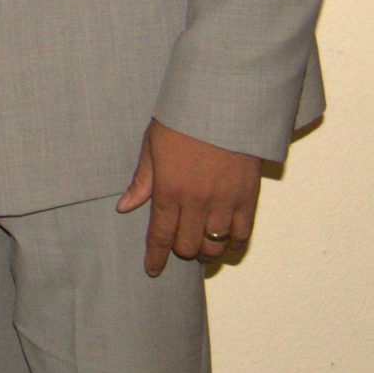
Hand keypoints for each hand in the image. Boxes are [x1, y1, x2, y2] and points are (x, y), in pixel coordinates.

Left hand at [116, 118, 263, 274]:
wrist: (223, 103)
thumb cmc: (183, 120)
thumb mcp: (153, 145)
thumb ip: (142, 180)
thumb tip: (125, 207)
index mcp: (169, 189)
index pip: (160, 235)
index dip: (156, 257)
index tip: (153, 269)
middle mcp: (197, 201)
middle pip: (187, 246)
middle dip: (180, 251)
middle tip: (178, 245)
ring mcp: (225, 202)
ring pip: (215, 246)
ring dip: (206, 251)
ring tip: (201, 247)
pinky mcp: (248, 198)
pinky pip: (242, 235)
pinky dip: (233, 244)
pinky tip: (225, 241)